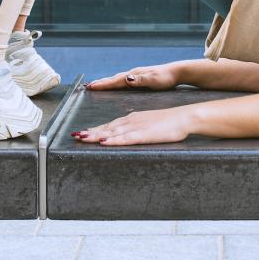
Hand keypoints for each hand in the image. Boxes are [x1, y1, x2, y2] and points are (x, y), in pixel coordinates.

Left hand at [70, 105, 194, 145]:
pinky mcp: (144, 134)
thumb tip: (128, 133)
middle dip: (90, 132)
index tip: (82, 133)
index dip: (95, 129)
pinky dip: (113, 140)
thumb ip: (138, 127)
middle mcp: (132, 121)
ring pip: (113, 132)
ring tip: (82, 138)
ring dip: (96, 135)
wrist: (184, 117)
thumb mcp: (151, 123)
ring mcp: (137, 127)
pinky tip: (104, 142)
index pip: (110, 124)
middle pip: (107, 127)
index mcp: (133, 118)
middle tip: (74, 136)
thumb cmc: (170, 122)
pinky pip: (126, 138)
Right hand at [85, 62, 181, 90]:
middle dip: (101, 83)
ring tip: (97, 85)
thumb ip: (140, 80)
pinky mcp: (142, 78)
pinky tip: (116, 85)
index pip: (116, 80)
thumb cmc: (166, 78)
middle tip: (88, 86)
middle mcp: (134, 74)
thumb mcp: (154, 80)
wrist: (178, 72)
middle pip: (114, 78)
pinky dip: (116, 83)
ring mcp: (138, 75)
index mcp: (135, 75)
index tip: (90, 87)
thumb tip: (126, 79)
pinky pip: (125, 81)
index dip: (103, 84)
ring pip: (118, 79)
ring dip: (107, 82)